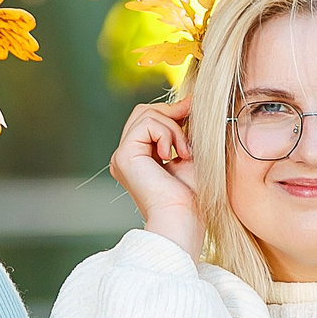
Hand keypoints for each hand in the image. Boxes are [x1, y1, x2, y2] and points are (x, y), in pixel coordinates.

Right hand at [110, 96, 202, 256]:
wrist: (184, 218)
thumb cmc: (193, 195)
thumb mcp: (190, 152)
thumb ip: (184, 128)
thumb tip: (188, 99)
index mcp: (139, 158)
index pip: (150, 119)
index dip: (172, 111)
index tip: (194, 108)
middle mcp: (126, 157)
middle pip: (144, 111)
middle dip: (171, 114)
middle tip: (190, 132)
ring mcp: (122, 156)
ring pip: (146, 115)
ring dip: (173, 128)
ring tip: (184, 153)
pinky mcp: (124, 156)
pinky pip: (146, 125)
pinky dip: (166, 134)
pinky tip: (174, 155)